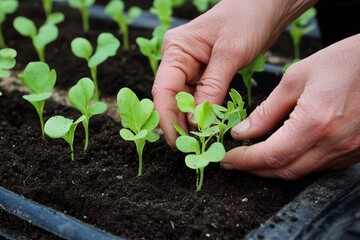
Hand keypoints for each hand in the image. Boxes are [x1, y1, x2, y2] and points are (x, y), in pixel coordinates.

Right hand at [152, 0, 315, 146]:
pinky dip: (203, 113)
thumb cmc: (247, 18)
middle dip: (178, 123)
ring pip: (184, 101)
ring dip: (191, 121)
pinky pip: (199, 97)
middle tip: (189, 148)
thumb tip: (198, 121)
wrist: (266, 6)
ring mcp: (191, 67)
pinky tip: (208, 127)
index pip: (163, 89)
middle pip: (171, 98)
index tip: (177, 140)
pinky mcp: (204, 73)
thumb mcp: (230, 54)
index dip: (167, 118)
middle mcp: (179, 59)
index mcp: (176, 50)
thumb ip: (212, 88)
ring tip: (199, 142)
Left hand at [221, 34, 359, 178]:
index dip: (243, 161)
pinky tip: (283, 153)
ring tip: (253, 157)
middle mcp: (332, 143)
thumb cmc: (344, 61)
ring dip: (273, 169)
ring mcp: (347, 151)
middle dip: (253, 169)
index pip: (269, 155)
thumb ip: (267, 110)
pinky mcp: (354, 152)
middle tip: (235, 160)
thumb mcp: (296, 78)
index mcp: (315, 122)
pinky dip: (295, 164)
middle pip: (283, 171)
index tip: (226, 159)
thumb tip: (243, 131)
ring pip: (300, 173)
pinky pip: (318, 168)